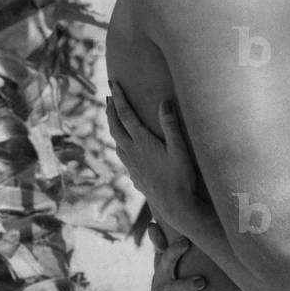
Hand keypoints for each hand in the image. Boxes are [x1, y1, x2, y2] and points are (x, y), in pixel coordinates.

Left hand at [106, 82, 197, 234]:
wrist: (174, 207)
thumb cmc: (180, 177)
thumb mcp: (179, 149)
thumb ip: (171, 125)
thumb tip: (165, 102)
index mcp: (141, 142)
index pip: (126, 114)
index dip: (119, 97)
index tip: (113, 84)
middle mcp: (131, 152)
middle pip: (115, 127)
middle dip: (111, 110)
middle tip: (108, 96)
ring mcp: (131, 165)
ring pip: (116, 141)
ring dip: (113, 126)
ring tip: (114, 117)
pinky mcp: (134, 176)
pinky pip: (121, 155)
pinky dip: (119, 143)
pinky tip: (125, 147)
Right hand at [148, 226, 205, 290]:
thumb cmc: (167, 272)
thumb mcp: (163, 258)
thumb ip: (161, 243)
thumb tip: (151, 224)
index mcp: (162, 273)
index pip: (167, 259)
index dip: (175, 250)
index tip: (187, 242)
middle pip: (173, 288)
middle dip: (186, 286)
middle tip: (202, 281)